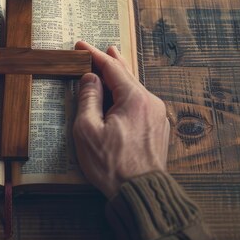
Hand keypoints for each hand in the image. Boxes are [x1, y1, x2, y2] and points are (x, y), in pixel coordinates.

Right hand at [73, 41, 169, 198]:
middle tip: (104, 49)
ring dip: (122, 78)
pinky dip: (129, 95)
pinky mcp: (158, 129)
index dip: (94, 56)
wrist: (141, 193)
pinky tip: (123, 96)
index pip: (111, 68)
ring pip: (136, 90)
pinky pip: (141, 103)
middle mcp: (150, 103)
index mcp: (134, 99)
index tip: (81, 46)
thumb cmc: (112, 165)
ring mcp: (157, 116)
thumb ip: (88, 99)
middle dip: (113, 62)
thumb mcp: (88, 130)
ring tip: (115, 65)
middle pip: (127, 75)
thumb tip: (89, 79)